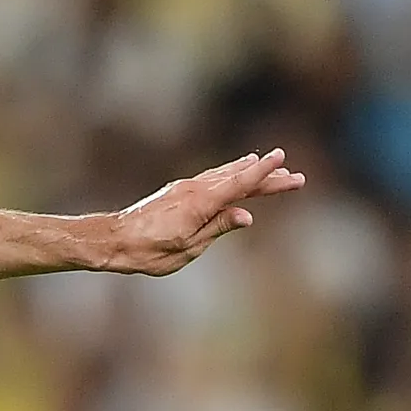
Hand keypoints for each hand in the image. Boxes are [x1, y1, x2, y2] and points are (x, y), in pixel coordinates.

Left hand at [98, 150, 305, 275]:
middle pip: (239, 179)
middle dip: (268, 177)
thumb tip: (247, 216)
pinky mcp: (178, 191)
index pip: (240, 185)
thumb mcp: (187, 247)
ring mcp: (186, 187)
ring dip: (251, 172)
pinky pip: (212, 177)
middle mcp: (195, 189)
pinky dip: (230, 172)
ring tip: (273, 166)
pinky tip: (237, 169)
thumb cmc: (148, 251)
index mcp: (201, 204)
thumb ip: (218, 228)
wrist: (113, 240)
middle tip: (297, 177)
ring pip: (226, 175)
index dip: (264, 173)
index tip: (283, 159)